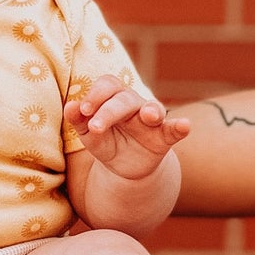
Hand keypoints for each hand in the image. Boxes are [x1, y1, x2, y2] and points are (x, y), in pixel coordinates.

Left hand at [67, 76, 189, 180]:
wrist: (124, 168)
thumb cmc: (106, 142)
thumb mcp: (90, 135)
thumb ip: (78, 121)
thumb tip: (69, 106)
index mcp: (114, 98)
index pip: (107, 86)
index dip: (95, 95)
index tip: (83, 110)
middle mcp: (134, 104)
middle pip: (125, 99)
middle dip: (109, 111)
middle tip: (95, 127)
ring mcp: (151, 120)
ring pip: (153, 108)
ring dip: (152, 110)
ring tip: (149, 115)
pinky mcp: (164, 137)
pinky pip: (174, 129)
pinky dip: (180, 126)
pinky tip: (185, 125)